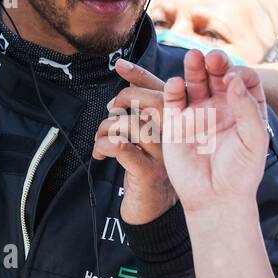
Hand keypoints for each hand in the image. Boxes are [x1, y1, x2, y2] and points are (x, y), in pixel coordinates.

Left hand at [92, 58, 174, 223]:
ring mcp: (164, 154)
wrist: (152, 211)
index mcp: (177, 122)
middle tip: (110, 112)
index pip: (160, 89)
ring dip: (106, 128)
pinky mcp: (148, 171)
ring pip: (131, 124)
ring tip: (101, 140)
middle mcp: (176, 136)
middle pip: (148, 102)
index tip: (120, 65)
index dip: (139, 75)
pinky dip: (104, 146)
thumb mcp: (144, 134)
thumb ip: (138, 104)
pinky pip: (121, 148)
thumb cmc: (147, 167)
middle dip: (121, 101)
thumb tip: (123, 69)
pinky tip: (101, 154)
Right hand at [160, 49, 268, 213]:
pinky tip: (177, 83)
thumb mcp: (254, 140)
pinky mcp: (176, 123)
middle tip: (212, 59)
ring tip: (193, 58)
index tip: (233, 79)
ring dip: (193, 67)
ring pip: (195, 81)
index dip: (239, 74)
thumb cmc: (241, 173)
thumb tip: (234, 79)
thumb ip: (246, 109)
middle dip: (215, 63)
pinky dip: (174, 88)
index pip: (244, 80)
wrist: (215, 199)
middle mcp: (221, 106)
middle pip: (217, 75)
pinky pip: (173, 99)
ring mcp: (198, 112)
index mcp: (244, 108)